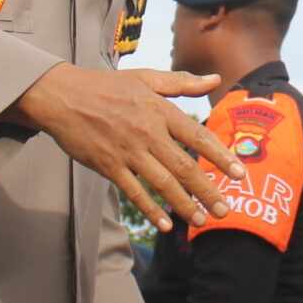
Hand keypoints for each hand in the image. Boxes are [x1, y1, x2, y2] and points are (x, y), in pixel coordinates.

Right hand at [12, 65, 237, 232]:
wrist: (62, 96)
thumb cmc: (106, 86)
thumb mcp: (146, 78)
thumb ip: (182, 83)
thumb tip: (215, 79)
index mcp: (159, 110)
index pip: (197, 136)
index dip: (220, 156)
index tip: (240, 174)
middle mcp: (147, 132)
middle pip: (184, 167)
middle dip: (207, 191)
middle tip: (225, 210)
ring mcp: (128, 151)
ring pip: (162, 183)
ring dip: (184, 204)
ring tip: (201, 220)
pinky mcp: (109, 165)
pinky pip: (134, 192)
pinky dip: (150, 209)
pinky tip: (165, 224)